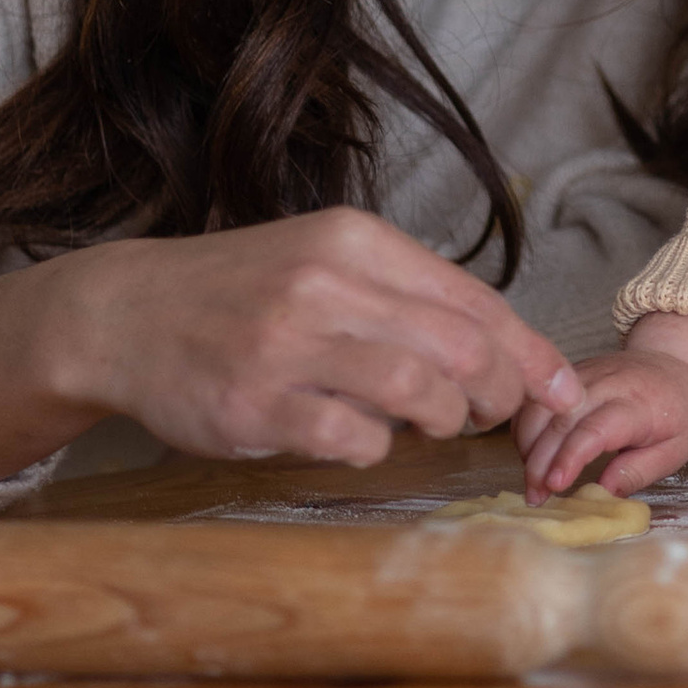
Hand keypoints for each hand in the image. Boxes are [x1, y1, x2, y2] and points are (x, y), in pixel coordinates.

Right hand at [0, 206, 586, 483]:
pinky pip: (351, 437)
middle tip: (496, 417)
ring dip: (442, 420)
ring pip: (418, 389)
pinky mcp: (256, 404)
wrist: (124, 313)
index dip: (531, 355)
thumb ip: (405, 296)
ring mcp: (288, 344)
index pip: (473, 300)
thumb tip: (504, 350)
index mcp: (355, 240)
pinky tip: (360, 438)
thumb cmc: (243, 292)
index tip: (563, 393)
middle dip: (499, 393)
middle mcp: (326, 284)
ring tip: (430, 425)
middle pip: (460, 346)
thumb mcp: (325, 261)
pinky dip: (374, 447)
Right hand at [516, 313, 687, 496]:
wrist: (677, 363)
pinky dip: (527, 426)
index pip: (595, 429)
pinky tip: (531, 453)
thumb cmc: (679, 412)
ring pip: (541, 405)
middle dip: (540, 461)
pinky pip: (539, 397)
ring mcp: (584, 373)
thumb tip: (604, 492)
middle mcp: (606, 383)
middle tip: (535, 496)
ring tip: (533, 479)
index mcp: (637, 403)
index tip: (554, 486)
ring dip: (528, 444)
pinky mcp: (570, 372)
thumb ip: (639, 471)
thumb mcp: (675, 450)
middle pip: (560, 420)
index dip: (570, 457)